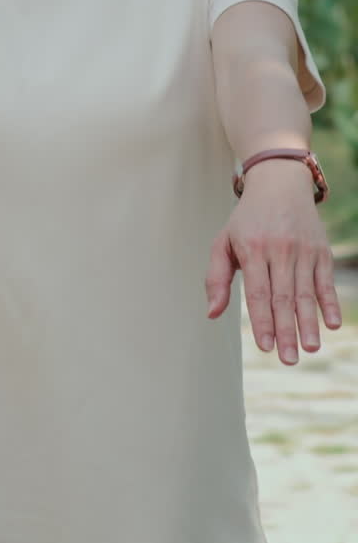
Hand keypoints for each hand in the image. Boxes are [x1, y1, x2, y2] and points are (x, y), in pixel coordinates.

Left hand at [205, 160, 342, 363]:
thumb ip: (216, 278)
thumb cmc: (246, 219)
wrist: (279, 183)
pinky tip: (331, 324)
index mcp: (252, 249)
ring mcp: (303, 250)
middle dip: (286, 330)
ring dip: (309, 323)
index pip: (258, 292)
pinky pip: (326, 281)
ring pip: (306, 292)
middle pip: (284, 297)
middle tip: (289, 359)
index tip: (265, 346)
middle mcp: (279, 250)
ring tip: (311, 348)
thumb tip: (212, 313)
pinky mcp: (321, 251)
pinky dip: (330, 303)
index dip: (262, 321)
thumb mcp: (223, 241)